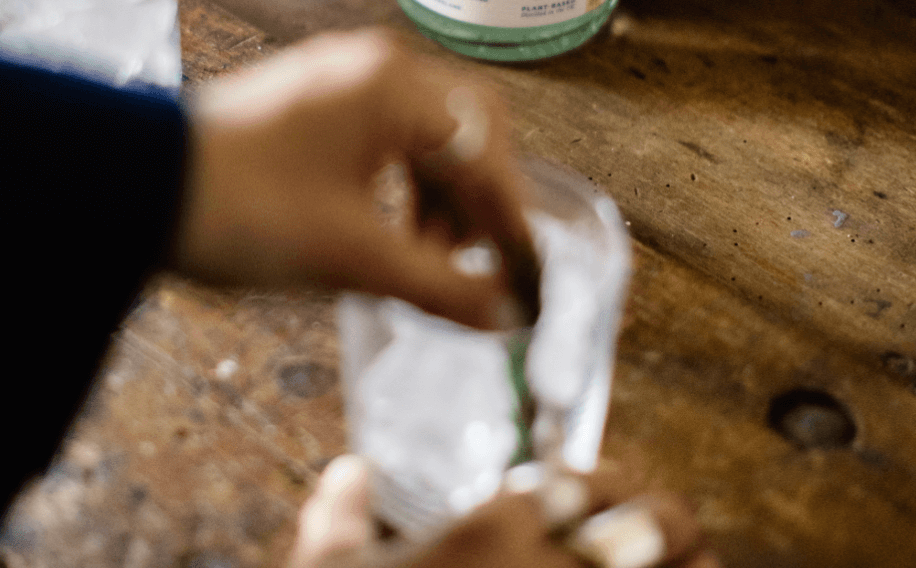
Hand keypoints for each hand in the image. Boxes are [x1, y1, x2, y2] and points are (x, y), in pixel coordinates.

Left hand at [173, 28, 534, 329]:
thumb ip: (439, 285)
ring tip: (419, 258)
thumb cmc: (237, 207)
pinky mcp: (309, 99)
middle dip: (473, 202)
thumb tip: (500, 314)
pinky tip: (384, 229)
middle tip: (471, 264)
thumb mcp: (350, 256)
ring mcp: (336, 78)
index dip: (510, 217)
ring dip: (434, 198)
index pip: (483, 146)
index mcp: (391, 86)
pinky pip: (381, 135)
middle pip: (460, 130)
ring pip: (420, 134)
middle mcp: (370, 66)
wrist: (131, 186)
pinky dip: (397, 185)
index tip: (524, 272)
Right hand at [288, 456, 720, 567]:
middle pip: (658, 521)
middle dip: (666, 515)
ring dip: (697, 564)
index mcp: (494, 532)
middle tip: (663, 523)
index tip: (597, 488)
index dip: (603, 478)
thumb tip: (347, 474)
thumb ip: (337, 525)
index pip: (580, 480)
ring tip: (695, 562)